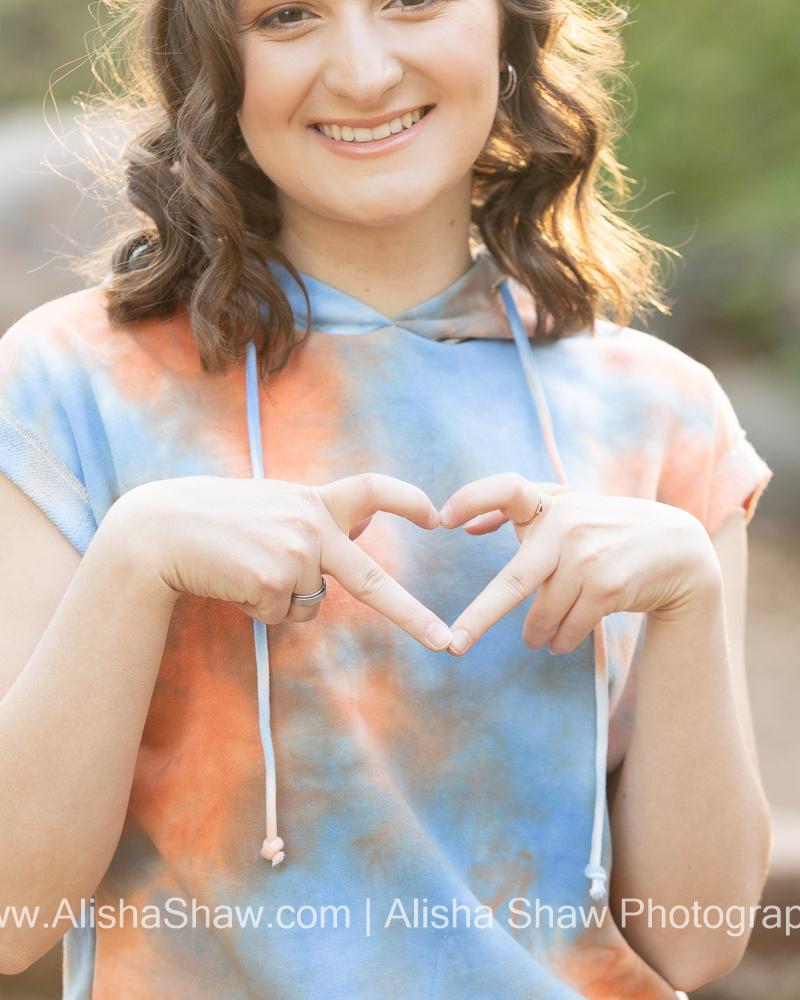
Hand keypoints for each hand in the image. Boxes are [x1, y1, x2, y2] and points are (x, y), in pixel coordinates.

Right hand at [113, 473, 453, 650]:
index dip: (408, 500)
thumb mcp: (273, 502)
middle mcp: (312, 526)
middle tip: (444, 642)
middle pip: (371, 580)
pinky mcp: (273, 583)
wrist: (161, 531)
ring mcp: (295, 555)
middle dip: (411, 615)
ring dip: (281, 599)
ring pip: (310, 605)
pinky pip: (281, 615)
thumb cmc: (216, 518)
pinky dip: (259, 608)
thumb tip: (364, 527)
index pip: (372, 489)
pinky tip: (233, 581)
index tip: (436, 517)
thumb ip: (316, 515)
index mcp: (314, 501)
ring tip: (244, 568)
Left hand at [439, 474, 720, 655]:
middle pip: (513, 580)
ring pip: (543, 613)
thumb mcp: (569, 506)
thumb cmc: (606, 528)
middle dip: (480, 616)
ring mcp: (588, 557)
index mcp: (551, 503)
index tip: (441, 520)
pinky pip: (569, 627)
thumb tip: (467, 527)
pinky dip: (561, 640)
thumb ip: (519, 510)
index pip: (506, 488)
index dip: (472, 498)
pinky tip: (560, 641)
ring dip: (537, 633)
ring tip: (536, 639)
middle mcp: (568, 525)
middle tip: (455, 644)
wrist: (677, 549)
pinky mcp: (608, 587)